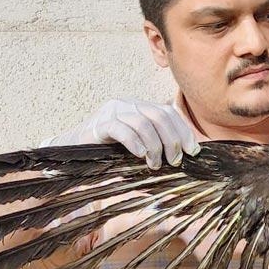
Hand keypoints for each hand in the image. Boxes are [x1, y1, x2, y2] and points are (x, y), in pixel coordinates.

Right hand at [45, 99, 199, 168]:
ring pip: (143, 123)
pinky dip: (135, 143)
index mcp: (141, 106)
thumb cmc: (112, 150)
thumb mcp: (141, 143)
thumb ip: (159, 141)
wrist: (76, 150)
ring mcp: (112, 111)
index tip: (193, 151)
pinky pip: (121, 129)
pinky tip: (140, 156)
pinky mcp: (99, 124)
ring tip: (155, 165)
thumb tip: (189, 153)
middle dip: (172, 141)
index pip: (169, 112)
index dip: (183, 131)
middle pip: (159, 116)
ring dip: (154, 146)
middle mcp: (128, 104)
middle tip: (175, 162)